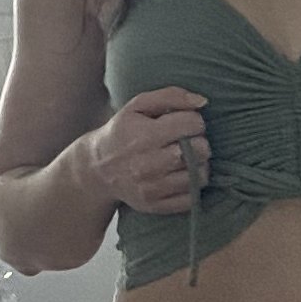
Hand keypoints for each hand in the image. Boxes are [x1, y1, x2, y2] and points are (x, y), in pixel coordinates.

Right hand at [84, 85, 209, 214]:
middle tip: (187, 141)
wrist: (98, 168)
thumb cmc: (122, 132)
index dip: (194, 120)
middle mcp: (148, 164)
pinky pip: (192, 198)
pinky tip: (180, 175)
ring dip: (198, 164)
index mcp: (145, 136)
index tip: (185, 123)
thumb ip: (171, 96)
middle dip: (199, 141)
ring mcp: (152, 188)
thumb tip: (202, 102)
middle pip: (200, 150)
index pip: (192, 125)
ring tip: (185, 158)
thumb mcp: (138, 106)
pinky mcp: (155, 205)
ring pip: (200, 175)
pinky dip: (192, 185)